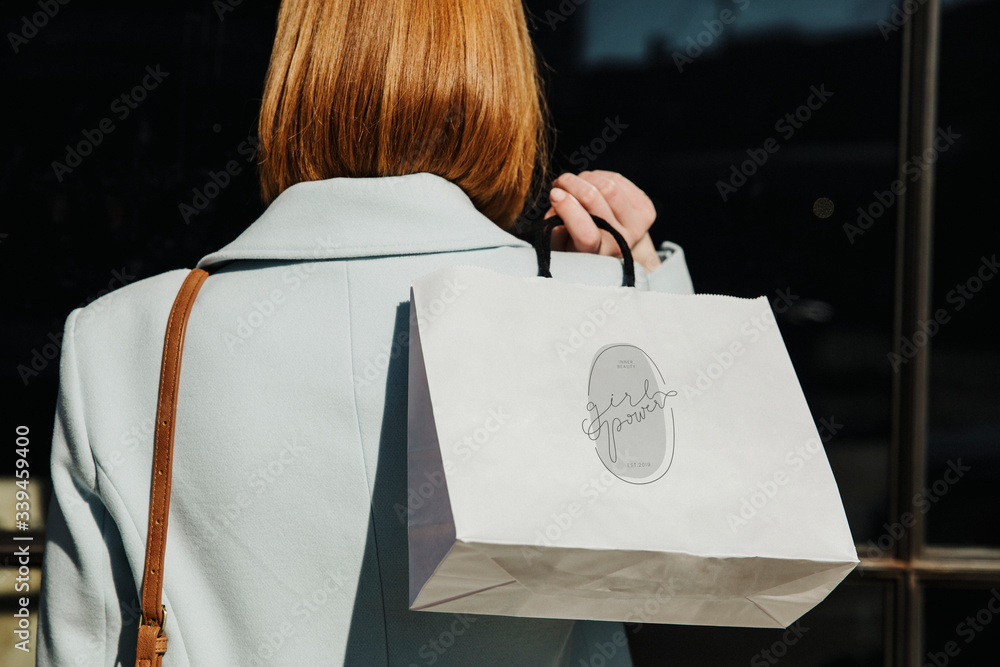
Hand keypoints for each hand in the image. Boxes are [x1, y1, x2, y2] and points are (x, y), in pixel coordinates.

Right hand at [544, 170, 660, 272]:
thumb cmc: (579, 243)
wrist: (613, 245)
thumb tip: (557, 202)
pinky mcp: (647, 210)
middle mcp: (620, 243)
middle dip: (571, 184)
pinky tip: (593, 185)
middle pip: (595, 199)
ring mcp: (638, 227)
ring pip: (608, 186)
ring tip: (574, 184)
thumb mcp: (560, 244)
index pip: (586, 235)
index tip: (554, 194)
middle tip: (559, 183)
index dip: (568, 210)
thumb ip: (553, 229)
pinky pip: (619, 180)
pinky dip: (600, 177)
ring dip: (585, 178)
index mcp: (597, 255)